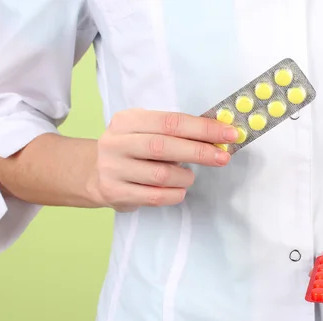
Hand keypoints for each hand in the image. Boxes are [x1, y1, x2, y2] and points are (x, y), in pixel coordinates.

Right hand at [89, 108, 238, 210]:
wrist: (93, 174)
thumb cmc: (133, 150)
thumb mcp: (146, 131)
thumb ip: (176, 132)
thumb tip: (218, 135)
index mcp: (127, 120)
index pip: (170, 121)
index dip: (202, 128)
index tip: (229, 134)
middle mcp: (116, 142)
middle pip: (164, 146)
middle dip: (200, 151)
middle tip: (223, 157)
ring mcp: (113, 168)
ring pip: (161, 174)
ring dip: (185, 177)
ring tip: (188, 176)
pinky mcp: (115, 192)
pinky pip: (155, 196)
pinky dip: (175, 194)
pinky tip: (179, 190)